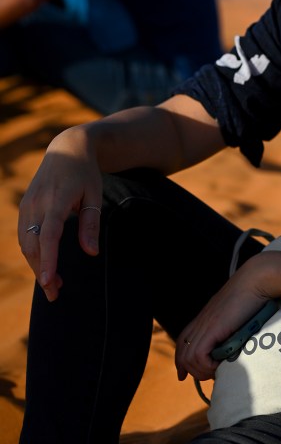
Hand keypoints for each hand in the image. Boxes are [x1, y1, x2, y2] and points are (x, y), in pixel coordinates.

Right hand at [18, 127, 101, 301]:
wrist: (67, 149)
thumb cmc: (86, 173)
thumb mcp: (94, 195)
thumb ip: (91, 224)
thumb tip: (91, 252)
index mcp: (56, 200)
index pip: (49, 235)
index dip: (49, 260)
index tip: (49, 281)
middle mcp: (37, 203)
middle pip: (34, 245)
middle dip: (43, 271)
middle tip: (56, 294)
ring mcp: (27, 205)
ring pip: (26, 243)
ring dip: (37, 265)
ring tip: (54, 285)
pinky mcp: (24, 207)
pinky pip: (24, 236)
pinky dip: (33, 253)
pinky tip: (45, 265)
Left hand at [175, 257, 274, 381]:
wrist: (257, 281)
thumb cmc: (256, 296)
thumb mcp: (240, 316)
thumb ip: (233, 329)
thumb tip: (237, 346)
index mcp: (205, 318)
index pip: (183, 341)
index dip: (180, 360)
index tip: (184, 375)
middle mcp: (201, 322)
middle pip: (182, 353)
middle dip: (192, 370)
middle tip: (209, 375)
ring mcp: (205, 324)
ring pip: (188, 357)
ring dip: (202, 371)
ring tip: (218, 371)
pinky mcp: (212, 327)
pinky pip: (198, 355)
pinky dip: (207, 366)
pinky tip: (220, 365)